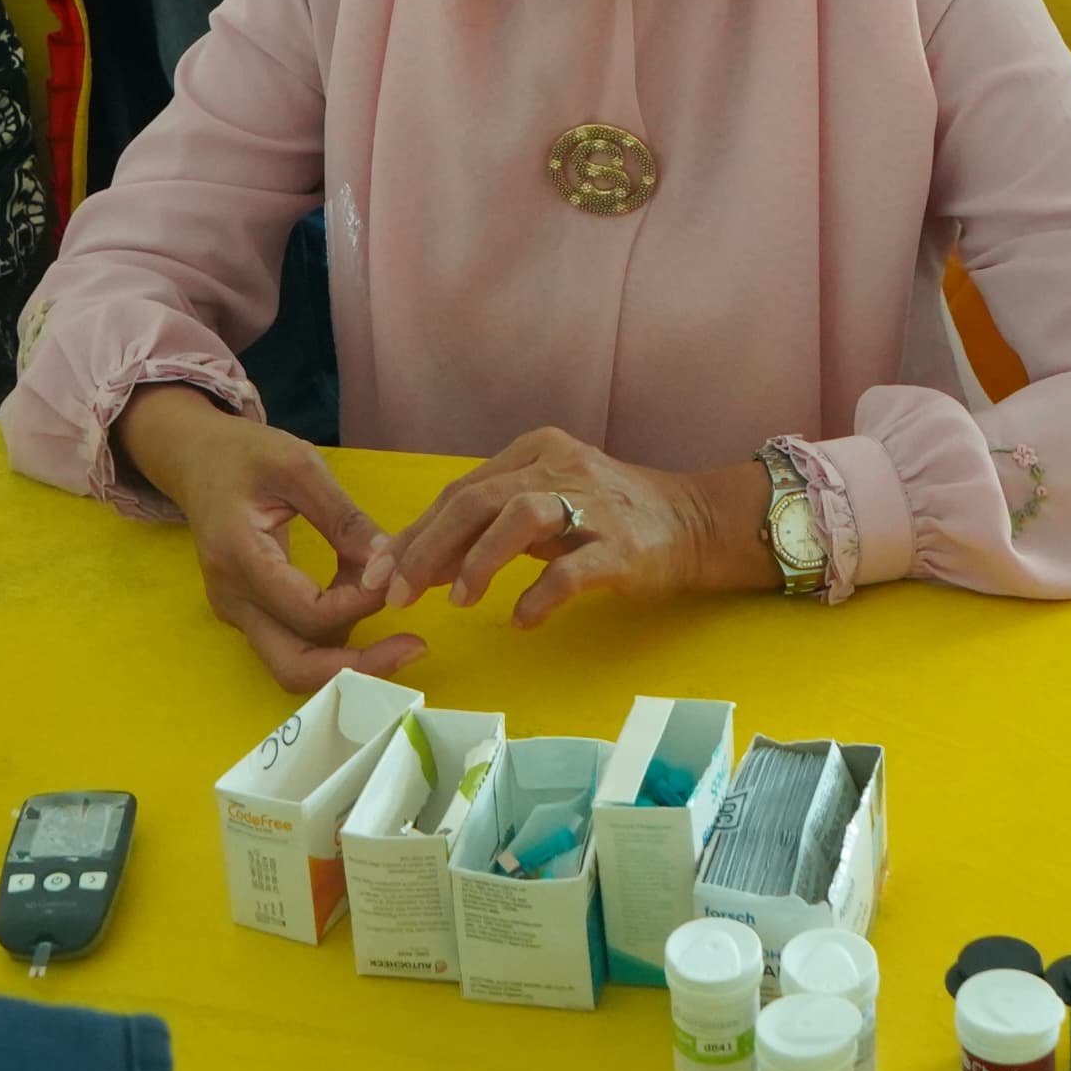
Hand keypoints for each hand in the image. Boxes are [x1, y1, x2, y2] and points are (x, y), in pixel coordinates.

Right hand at [115, 384, 417, 691]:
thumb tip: (388, 563)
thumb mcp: (299, 466)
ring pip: (296, 663)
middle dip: (357, 666)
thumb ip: (344, 518)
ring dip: (349, 649)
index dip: (359, 604)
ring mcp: (238, 612)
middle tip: (413, 647)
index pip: (309, 613)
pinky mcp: (250, 613)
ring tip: (389, 602)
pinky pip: (295, 640)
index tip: (396, 577)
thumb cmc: (245, 455)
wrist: (197, 460)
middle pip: (295, 667)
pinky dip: (335, 632)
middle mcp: (233, 599)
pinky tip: (365, 598)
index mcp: (239, 557)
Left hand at [365, 427, 772, 631]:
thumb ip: (485, 526)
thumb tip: (409, 563)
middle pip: (476, 499)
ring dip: (479, 560)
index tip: (377, 574)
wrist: (693, 522)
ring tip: (458, 600)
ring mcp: (594, 504)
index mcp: (535, 450)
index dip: (413, 533)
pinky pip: (574, 569)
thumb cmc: (607, 518)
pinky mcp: (624, 546)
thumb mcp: (543, 508)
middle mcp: (560, 467)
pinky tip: (521, 620)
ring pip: (520, 517)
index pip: (459, 490)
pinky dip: (540, 594)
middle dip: (427, 548)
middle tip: (397, 593)